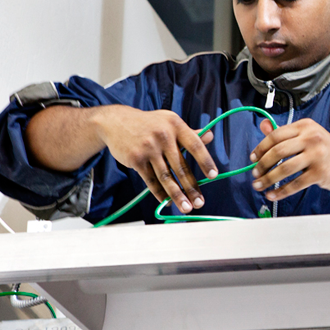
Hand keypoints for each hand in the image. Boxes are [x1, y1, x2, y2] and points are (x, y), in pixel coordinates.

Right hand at [93, 105, 215, 212]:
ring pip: (166, 177)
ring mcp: (148, 148)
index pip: (195, 145)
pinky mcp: (136, 159)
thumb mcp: (169, 121)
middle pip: (180, 167)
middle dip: (191, 187)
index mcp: (175, 125)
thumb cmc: (149, 124)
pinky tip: (167, 202)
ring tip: (186, 207)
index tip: (213, 176)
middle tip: (199, 202)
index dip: (205, 161)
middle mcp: (163, 136)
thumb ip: (189, 132)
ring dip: (177, 195)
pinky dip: (159, 193)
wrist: (116, 122)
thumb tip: (210, 136)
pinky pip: (151, 180)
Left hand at [250, 119, 329, 200]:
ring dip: (268, 179)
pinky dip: (281, 191)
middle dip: (262, 165)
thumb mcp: (308, 136)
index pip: (276, 135)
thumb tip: (263, 126)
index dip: (260, 148)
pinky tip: (273, 195)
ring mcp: (317, 155)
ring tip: (259, 186)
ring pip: (284, 168)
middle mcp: (311, 138)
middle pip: (278, 151)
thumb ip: (285, 133)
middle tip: (255, 174)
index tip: (253, 158)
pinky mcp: (321, 173)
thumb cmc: (327, 151)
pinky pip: (296, 184)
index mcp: (305, 126)